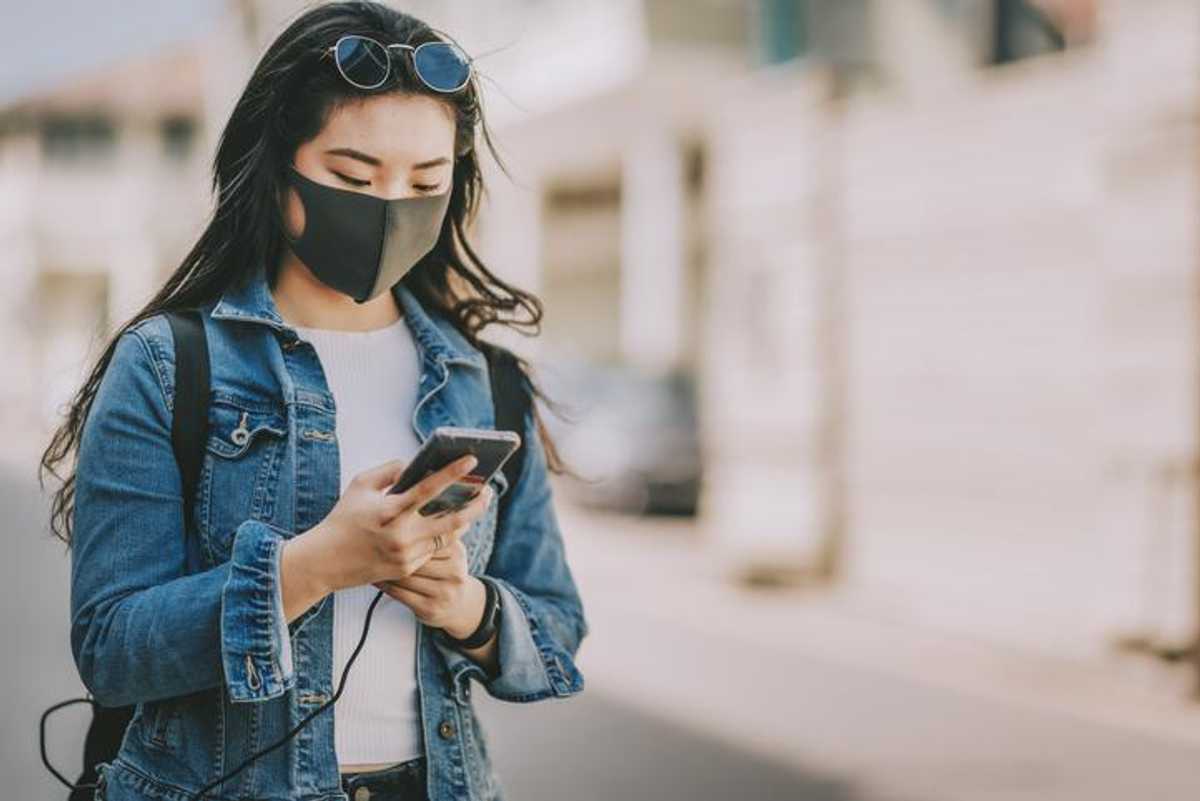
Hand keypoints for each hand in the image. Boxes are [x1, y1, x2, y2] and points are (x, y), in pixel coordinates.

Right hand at [286, 453, 485, 594]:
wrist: (325, 562)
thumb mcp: (360, 486)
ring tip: (473, 505)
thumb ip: (389, 471)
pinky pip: (433, 550)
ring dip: (463, 521)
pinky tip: (450, 524)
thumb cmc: (343, 519)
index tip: (472, 458)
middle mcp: (402, 534)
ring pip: (447, 536)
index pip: (429, 488)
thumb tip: (414, 466)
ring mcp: (406, 555)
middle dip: (476, 504)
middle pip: (453, 519)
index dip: (453, 472)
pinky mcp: (407, 569)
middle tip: (489, 491)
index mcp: (391, 510)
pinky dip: (442, 536)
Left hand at [373, 484, 493, 632]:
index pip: (432, 532)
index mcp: (456, 550)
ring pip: (405, 575)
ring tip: (365, 552)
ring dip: (383, 564)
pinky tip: (372, 574)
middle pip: (417, 553)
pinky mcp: (429, 608)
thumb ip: (438, 522)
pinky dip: (383, 582)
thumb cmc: (445, 568)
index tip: (388, 516)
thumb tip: (419, 489)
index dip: (409, 523)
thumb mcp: (449, 547)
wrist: (459, 607)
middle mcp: (454, 570)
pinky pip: (398, 593)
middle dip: (392, 544)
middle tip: (370, 533)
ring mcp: (443, 591)